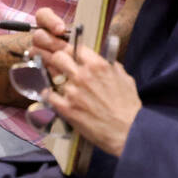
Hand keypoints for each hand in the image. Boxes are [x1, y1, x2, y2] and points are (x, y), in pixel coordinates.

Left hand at [31, 8, 141, 156]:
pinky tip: (53, 95)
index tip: (66, 50)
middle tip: (56, 62)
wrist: (128, 131)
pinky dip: (50, 95)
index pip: (75, 47)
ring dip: (53, 75)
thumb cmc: (128, 106)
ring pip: (52, 74)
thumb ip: (109, 64)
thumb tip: (100, 58)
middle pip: (58, 56)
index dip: (69, 48)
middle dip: (57, 58)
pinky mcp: (66, 108)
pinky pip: (49, 95)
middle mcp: (83, 75)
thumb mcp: (123, 77)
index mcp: (98, 65)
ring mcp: (73, 91)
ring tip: (54, 76)